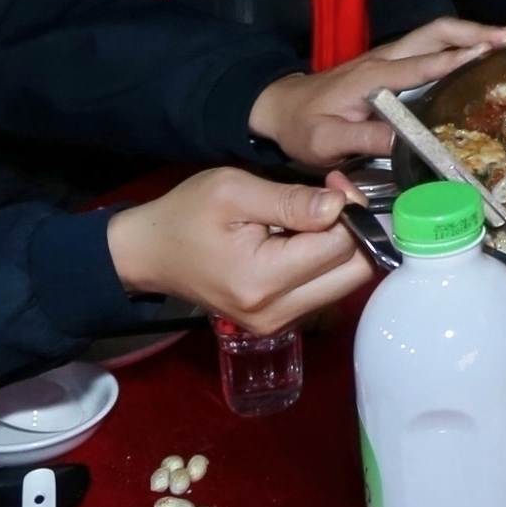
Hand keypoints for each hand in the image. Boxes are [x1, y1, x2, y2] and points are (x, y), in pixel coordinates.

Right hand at [106, 167, 371, 331]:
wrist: (150, 254)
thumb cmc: (186, 216)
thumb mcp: (234, 191)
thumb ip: (291, 200)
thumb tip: (342, 205)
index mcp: (263, 280)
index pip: (341, 246)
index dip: (349, 208)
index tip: (333, 182)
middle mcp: (276, 313)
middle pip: (355, 273)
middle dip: (355, 230)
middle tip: (333, 197)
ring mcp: (278, 324)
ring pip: (345, 283)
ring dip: (343, 246)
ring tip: (315, 215)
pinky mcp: (278, 323)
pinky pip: (325, 290)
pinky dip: (326, 262)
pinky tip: (304, 238)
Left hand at [249, 21, 505, 165]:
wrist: (279, 107)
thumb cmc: (302, 127)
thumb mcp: (325, 142)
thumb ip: (363, 139)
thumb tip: (404, 141)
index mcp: (374, 76)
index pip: (422, 63)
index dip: (456, 59)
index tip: (491, 53)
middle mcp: (386, 59)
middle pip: (436, 33)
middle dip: (476, 32)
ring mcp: (388, 59)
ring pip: (435, 35)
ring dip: (472, 34)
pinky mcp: (390, 66)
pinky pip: (430, 48)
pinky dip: (458, 45)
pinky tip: (479, 56)